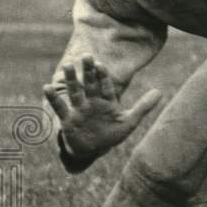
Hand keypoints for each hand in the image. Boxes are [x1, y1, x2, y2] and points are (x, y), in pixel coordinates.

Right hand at [43, 55, 161, 157]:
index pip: (105, 85)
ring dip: (71, 80)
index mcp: (107, 100)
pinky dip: (54, 98)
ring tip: (67, 65)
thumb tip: (160, 92)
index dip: (103, 75)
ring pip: (75, 92)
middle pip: (90, 84)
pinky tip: (46, 86)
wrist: (94, 150)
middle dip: (88, 71)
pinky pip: (60, 108)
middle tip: (86, 56)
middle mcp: (92, 101)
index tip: (100, 64)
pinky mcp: (68, 120)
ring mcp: (80, 109)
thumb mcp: (129, 122)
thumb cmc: (111, 134)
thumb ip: (143, 107)